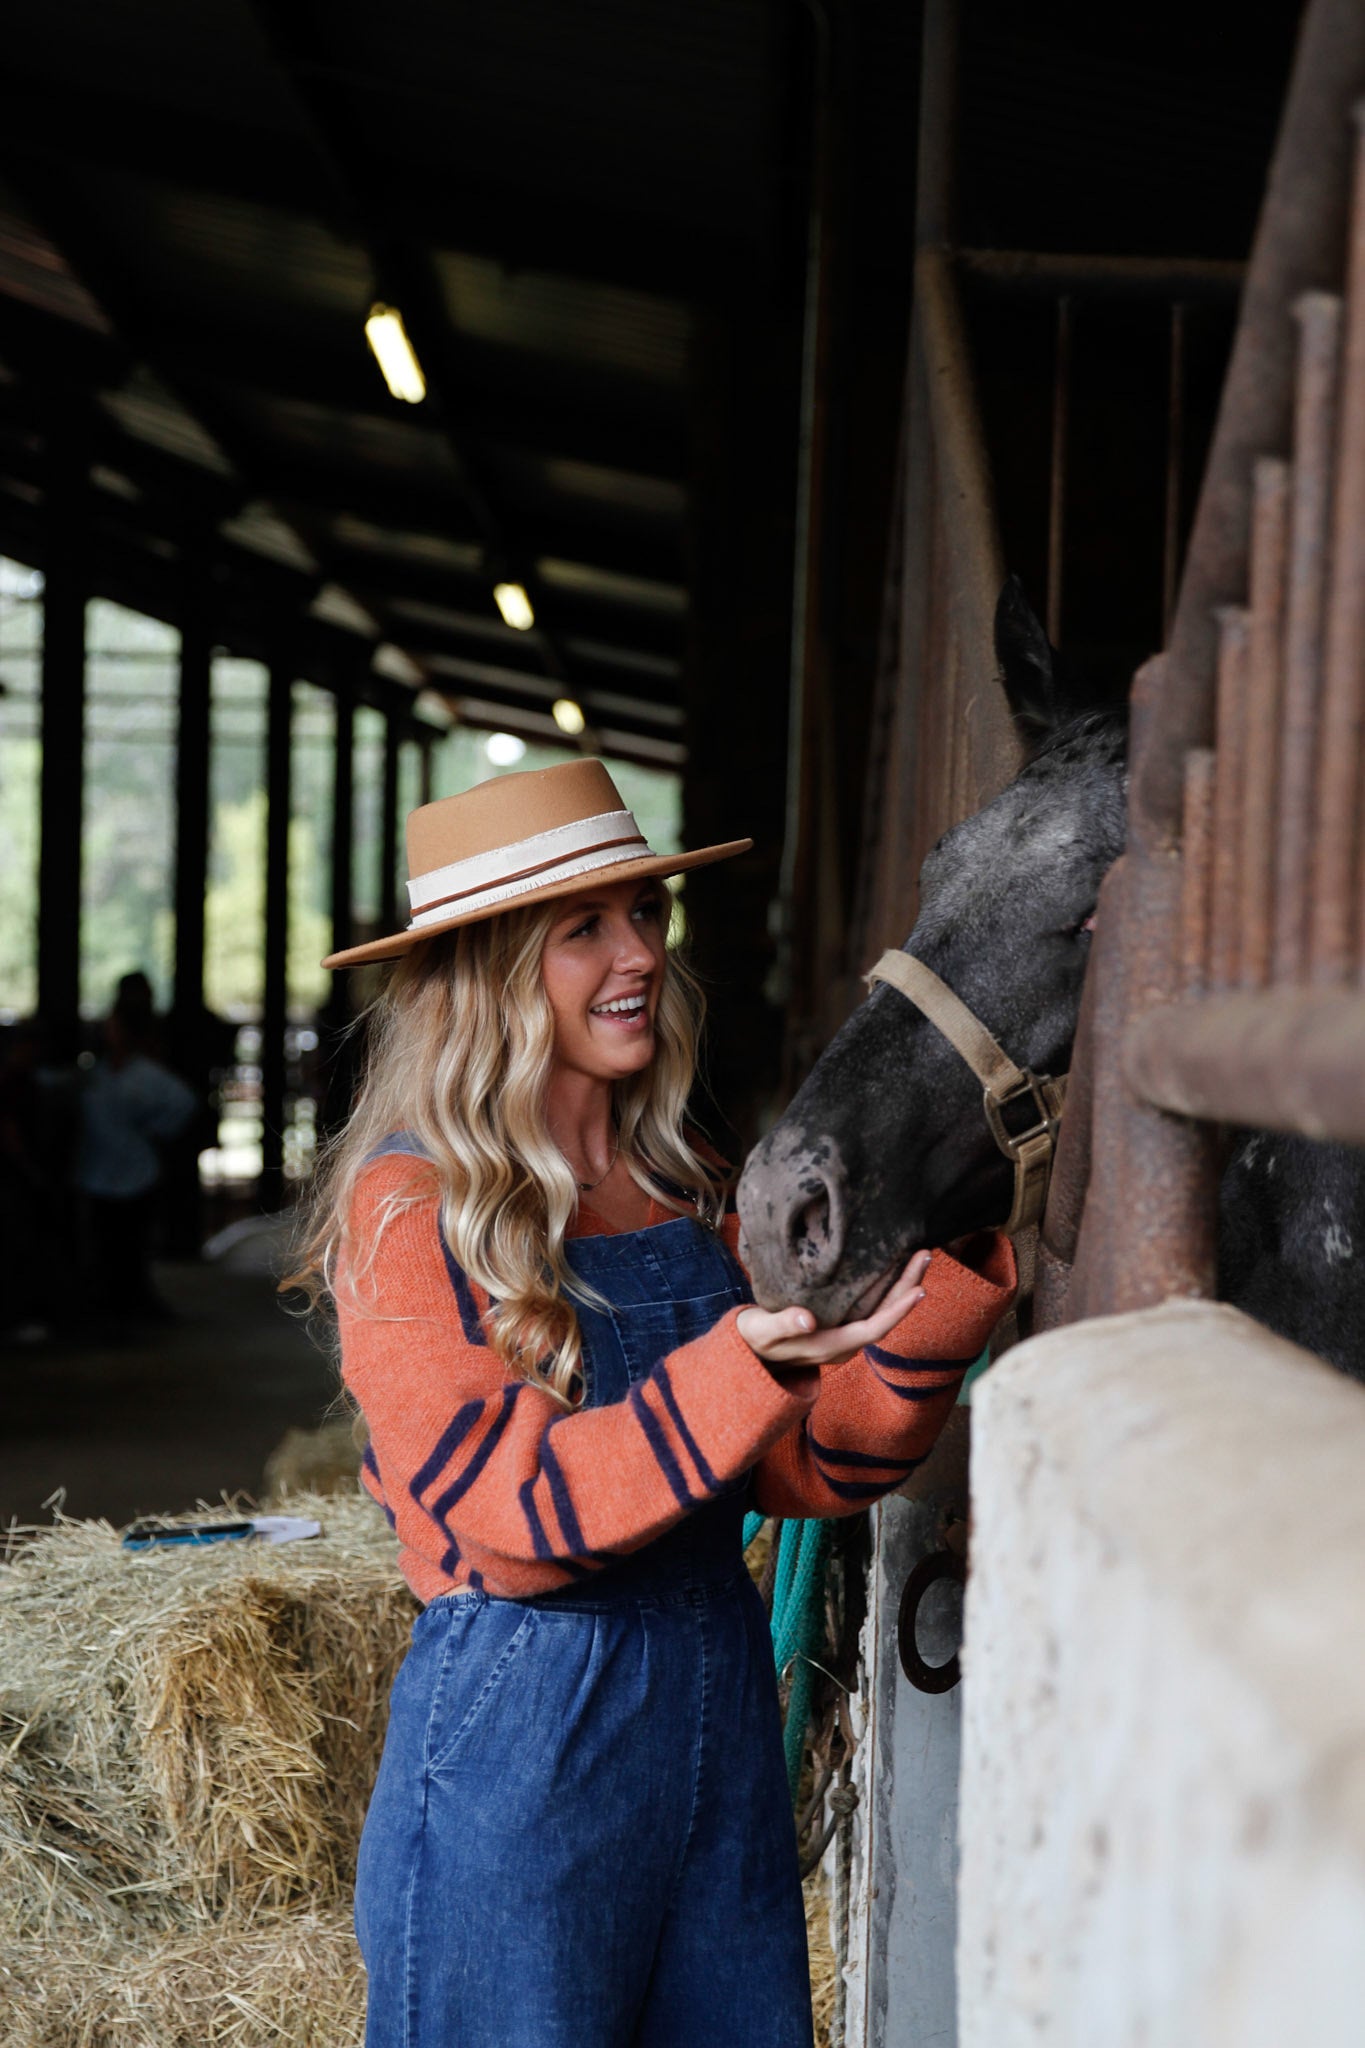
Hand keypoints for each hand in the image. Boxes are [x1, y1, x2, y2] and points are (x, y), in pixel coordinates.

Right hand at [736, 1250, 932, 1371]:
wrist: (750, 1355)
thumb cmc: (754, 1339)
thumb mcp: (762, 1330)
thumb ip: (784, 1324)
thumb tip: (807, 1319)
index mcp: (831, 1347)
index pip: (874, 1329)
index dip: (897, 1311)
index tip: (919, 1289)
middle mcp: (845, 1346)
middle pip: (886, 1318)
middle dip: (908, 1287)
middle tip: (925, 1255)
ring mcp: (845, 1338)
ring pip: (882, 1313)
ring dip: (902, 1287)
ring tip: (917, 1257)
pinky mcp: (841, 1328)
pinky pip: (872, 1310)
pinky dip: (887, 1290)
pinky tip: (892, 1269)